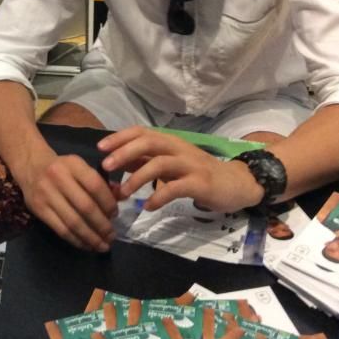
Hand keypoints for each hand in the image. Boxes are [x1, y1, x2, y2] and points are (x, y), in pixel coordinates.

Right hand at [15, 149, 117, 251]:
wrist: (31, 166)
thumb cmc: (62, 168)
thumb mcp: (79, 166)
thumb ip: (99, 181)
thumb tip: (120, 197)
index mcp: (73, 164)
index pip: (95, 186)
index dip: (108, 203)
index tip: (115, 215)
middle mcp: (58, 178)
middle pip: (85, 207)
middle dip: (102, 225)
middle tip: (112, 236)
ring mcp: (46, 195)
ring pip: (73, 222)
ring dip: (91, 237)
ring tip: (103, 245)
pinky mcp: (38, 209)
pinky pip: (61, 229)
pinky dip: (76, 240)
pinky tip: (86, 245)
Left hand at [99, 127, 263, 212]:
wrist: (238, 183)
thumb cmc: (198, 173)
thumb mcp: (170, 164)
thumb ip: (146, 161)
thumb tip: (117, 162)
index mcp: (169, 142)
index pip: (141, 131)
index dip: (120, 137)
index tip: (100, 148)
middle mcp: (179, 148)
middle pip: (148, 142)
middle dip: (124, 153)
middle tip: (106, 167)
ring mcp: (190, 165)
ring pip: (160, 163)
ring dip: (137, 177)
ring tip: (122, 193)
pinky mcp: (201, 183)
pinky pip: (176, 187)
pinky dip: (159, 196)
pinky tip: (147, 206)